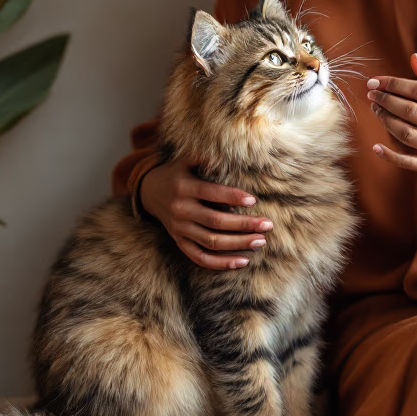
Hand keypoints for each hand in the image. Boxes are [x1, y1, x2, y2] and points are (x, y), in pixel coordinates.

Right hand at [139, 153, 272, 269]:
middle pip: (215, 221)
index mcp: (184, 188)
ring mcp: (180, 229)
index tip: (254, 200)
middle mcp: (181, 210)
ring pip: (211, 242)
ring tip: (261, 241)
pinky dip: (221, 263)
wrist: (149, 192)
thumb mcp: (184, 160)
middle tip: (268, 225)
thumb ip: (202, 157)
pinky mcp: (179, 242)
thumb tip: (224, 152)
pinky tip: (243, 261)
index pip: (211, 194)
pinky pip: (200, 257)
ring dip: (238, 244)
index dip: (232, 197)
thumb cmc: (176, 173)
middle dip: (244, 224)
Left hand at [367, 53, 416, 184]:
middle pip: (410, 111)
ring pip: (406, 133)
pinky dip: (389, 155)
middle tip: (372, 95)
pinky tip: (376, 147)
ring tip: (376, 110)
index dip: (393, 84)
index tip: (375, 81)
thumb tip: (414, 58)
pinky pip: (407, 162)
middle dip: (385, 100)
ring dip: (385, 120)